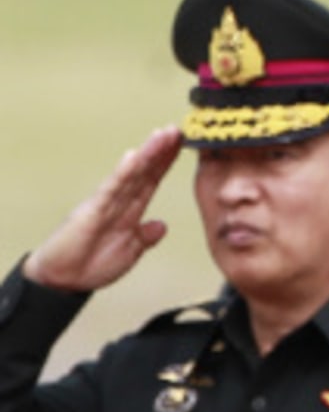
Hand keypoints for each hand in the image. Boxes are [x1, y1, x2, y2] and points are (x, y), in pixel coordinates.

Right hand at [24, 127, 180, 293]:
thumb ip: (144, 237)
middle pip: (143, 171)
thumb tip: (162, 226)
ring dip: (147, 154)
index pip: (150, 180)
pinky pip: (110, 189)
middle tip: (177, 129)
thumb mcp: (128, 252)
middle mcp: (117, 201)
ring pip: (130, 174)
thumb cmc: (92, 265)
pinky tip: (134, 156)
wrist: (63, 282)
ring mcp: (104, 204)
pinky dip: (123, 173)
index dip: (166, 162)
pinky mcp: (91, 212)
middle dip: (161, 150)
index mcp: (129, 210)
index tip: (183, 143)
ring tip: (163, 135)